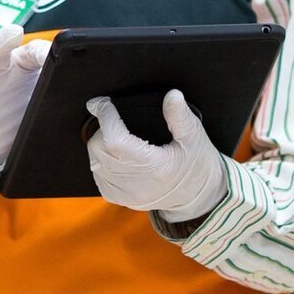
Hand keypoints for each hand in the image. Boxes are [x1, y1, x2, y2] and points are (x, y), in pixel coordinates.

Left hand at [85, 90, 227, 221]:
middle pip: (99, 150)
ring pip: (94, 163)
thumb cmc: (197, 165)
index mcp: (155, 167)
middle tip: (116, 120)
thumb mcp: (195, 137)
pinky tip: (116, 154)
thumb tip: (172, 96)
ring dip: (100, 144)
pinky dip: (101, 161)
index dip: (105, 117)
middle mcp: (136, 185)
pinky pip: (97, 176)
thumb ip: (180, 116)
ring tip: (117, 135)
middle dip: (102, 128)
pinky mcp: (118, 198)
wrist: (198, 195)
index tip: (102, 103)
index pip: (115, 140)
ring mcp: (125, 194)